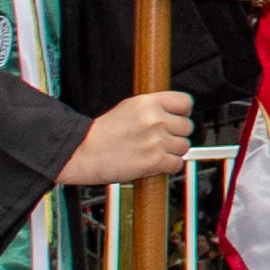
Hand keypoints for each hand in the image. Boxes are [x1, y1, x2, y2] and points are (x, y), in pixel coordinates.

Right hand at [58, 90, 193, 187]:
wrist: (82, 152)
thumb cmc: (102, 133)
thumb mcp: (128, 108)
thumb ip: (153, 108)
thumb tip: (175, 113)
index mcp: (148, 103)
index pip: (185, 102)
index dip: (182, 112)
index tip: (177, 118)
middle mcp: (154, 119)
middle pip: (187, 127)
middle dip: (175, 135)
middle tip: (159, 139)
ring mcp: (156, 140)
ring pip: (183, 146)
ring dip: (172, 151)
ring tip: (153, 152)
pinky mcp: (154, 161)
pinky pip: (177, 164)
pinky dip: (168, 166)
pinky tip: (154, 163)